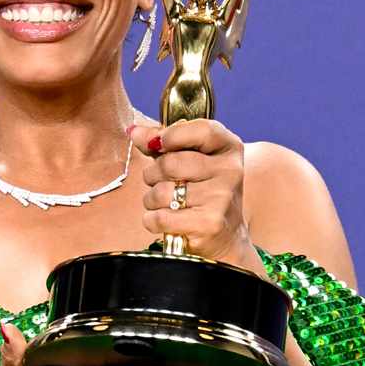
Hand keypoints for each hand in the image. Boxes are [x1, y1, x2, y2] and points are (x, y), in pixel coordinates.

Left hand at [128, 119, 253, 263]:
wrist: (225, 235)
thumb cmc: (202, 192)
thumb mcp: (190, 159)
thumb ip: (163, 143)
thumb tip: (134, 132)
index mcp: (228, 147)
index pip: (201, 130)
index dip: (172, 135)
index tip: (157, 144)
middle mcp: (230, 170)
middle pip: (170, 163)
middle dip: (153, 174)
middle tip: (158, 182)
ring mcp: (221, 198)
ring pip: (162, 192)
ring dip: (152, 200)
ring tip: (164, 203)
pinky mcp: (209, 224)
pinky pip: (161, 217)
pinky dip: (153, 220)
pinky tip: (164, 220)